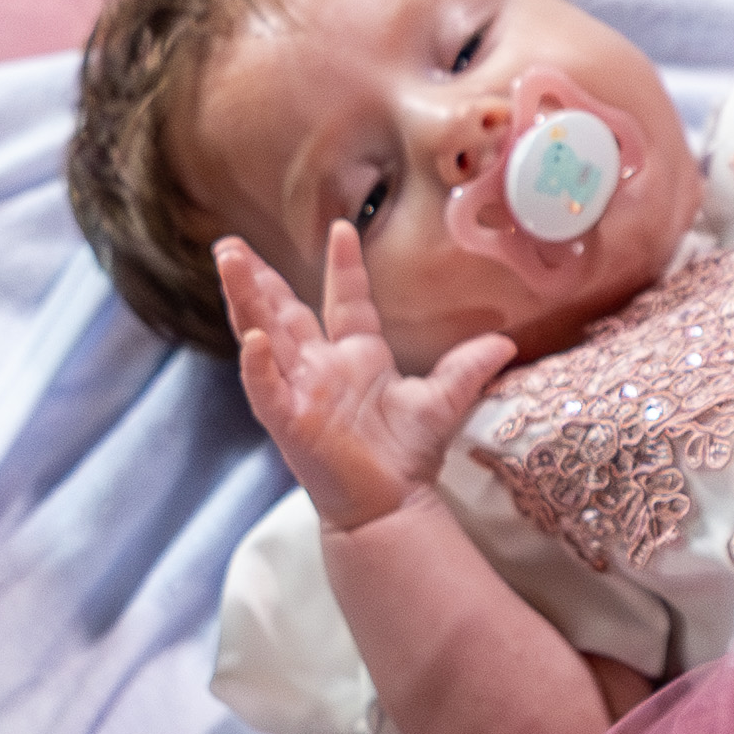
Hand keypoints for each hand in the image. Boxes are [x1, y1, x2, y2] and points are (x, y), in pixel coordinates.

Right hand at [218, 227, 512, 530]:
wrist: (392, 505)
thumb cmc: (407, 456)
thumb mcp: (441, 402)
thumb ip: (467, 368)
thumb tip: (506, 343)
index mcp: (355, 356)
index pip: (344, 300)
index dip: (343, 266)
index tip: (342, 229)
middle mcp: (320, 367)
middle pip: (283, 311)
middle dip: (259, 277)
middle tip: (233, 243)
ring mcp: (299, 391)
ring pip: (263, 335)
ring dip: (245, 299)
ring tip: (228, 262)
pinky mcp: (288, 421)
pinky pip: (266, 387)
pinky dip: (257, 364)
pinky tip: (252, 338)